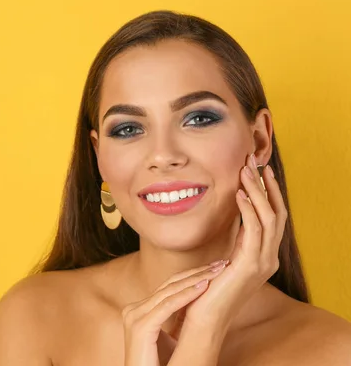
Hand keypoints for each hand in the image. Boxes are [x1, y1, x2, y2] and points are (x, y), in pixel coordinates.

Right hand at [122, 260, 229, 365]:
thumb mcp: (167, 338)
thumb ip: (173, 319)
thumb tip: (194, 304)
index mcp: (138, 311)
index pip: (167, 287)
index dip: (192, 276)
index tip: (215, 269)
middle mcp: (133, 310)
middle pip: (168, 285)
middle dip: (197, 273)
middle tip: (221, 263)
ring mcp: (134, 317)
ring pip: (169, 292)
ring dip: (196, 279)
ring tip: (218, 271)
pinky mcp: (140, 327)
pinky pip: (167, 306)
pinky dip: (187, 295)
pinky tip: (204, 286)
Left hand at [180, 153, 287, 332]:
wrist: (204, 320)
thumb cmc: (208, 289)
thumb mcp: (224, 260)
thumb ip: (233, 241)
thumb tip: (231, 217)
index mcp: (262, 257)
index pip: (273, 218)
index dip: (268, 192)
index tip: (258, 170)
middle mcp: (268, 259)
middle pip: (277, 214)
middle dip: (266, 185)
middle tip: (253, 161)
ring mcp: (262, 263)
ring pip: (269, 219)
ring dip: (257, 192)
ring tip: (244, 171)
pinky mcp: (249, 267)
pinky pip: (254, 233)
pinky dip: (248, 211)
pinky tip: (239, 195)